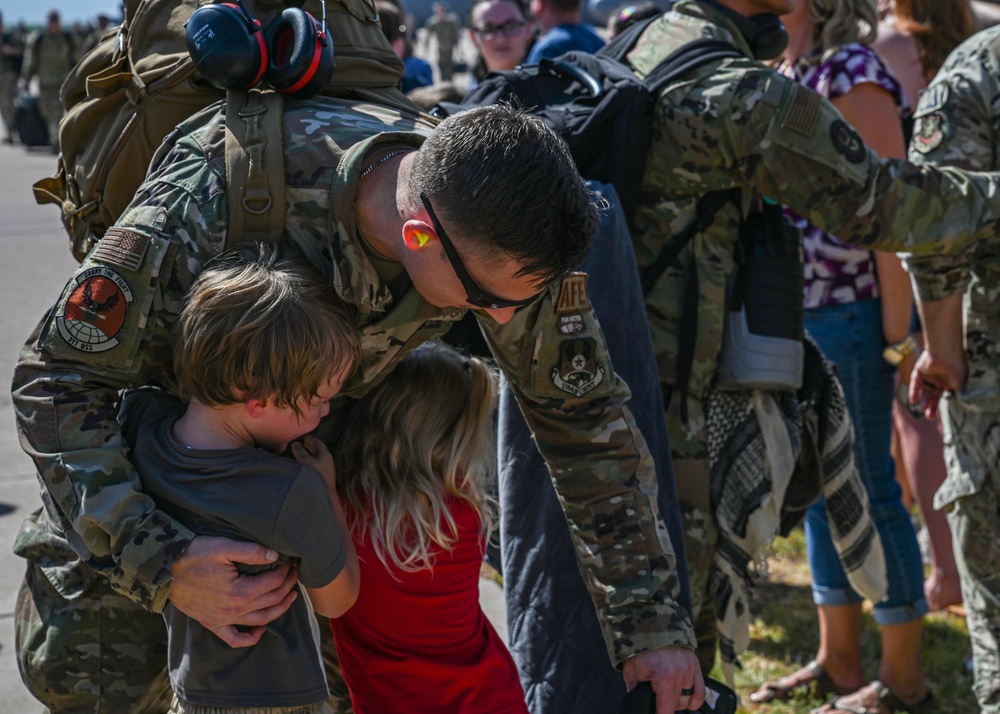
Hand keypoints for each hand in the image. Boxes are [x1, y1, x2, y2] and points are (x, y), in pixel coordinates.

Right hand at [169, 536, 297, 647]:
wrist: (163, 570)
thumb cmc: (193, 555)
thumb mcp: (223, 546)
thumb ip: (251, 551)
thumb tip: (274, 555)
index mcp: (240, 591)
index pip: (273, 583)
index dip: (286, 572)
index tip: (291, 563)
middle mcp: (234, 610)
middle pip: (271, 601)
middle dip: (287, 587)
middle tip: (295, 575)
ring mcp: (223, 620)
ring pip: (260, 620)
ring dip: (279, 609)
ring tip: (290, 597)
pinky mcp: (212, 624)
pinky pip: (234, 639)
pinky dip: (250, 638)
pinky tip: (260, 631)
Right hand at [292, 435, 334, 489]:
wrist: (323, 495)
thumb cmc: (314, 476)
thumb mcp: (305, 461)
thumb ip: (300, 452)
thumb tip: (296, 444)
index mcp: (325, 455)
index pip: (319, 444)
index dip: (312, 439)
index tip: (306, 437)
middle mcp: (327, 462)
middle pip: (319, 451)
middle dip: (311, 447)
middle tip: (304, 443)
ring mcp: (326, 470)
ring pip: (318, 459)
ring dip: (310, 455)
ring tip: (302, 453)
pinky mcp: (323, 478)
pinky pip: (317, 466)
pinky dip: (310, 462)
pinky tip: (304, 466)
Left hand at [623, 646, 704, 712]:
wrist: (650, 625)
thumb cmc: (640, 649)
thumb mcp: (632, 672)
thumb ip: (636, 693)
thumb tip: (639, 706)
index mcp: (665, 678)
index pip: (666, 711)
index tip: (655, 712)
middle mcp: (680, 675)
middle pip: (676, 705)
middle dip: (665, 705)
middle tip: (656, 697)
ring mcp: (689, 670)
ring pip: (686, 699)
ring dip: (677, 700)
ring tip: (665, 693)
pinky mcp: (694, 665)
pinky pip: (700, 691)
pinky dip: (695, 699)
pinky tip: (688, 703)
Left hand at [908, 348, 965, 419]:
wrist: (946, 351)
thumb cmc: (956, 367)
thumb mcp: (958, 383)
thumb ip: (956, 393)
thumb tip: (957, 404)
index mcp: (946, 382)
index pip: (940, 396)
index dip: (938, 405)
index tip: (938, 416)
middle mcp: (936, 379)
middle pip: (931, 395)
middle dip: (930, 406)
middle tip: (929, 417)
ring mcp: (927, 375)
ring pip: (923, 390)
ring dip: (923, 399)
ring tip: (923, 407)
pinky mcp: (918, 371)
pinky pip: (915, 383)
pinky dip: (914, 391)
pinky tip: (913, 400)